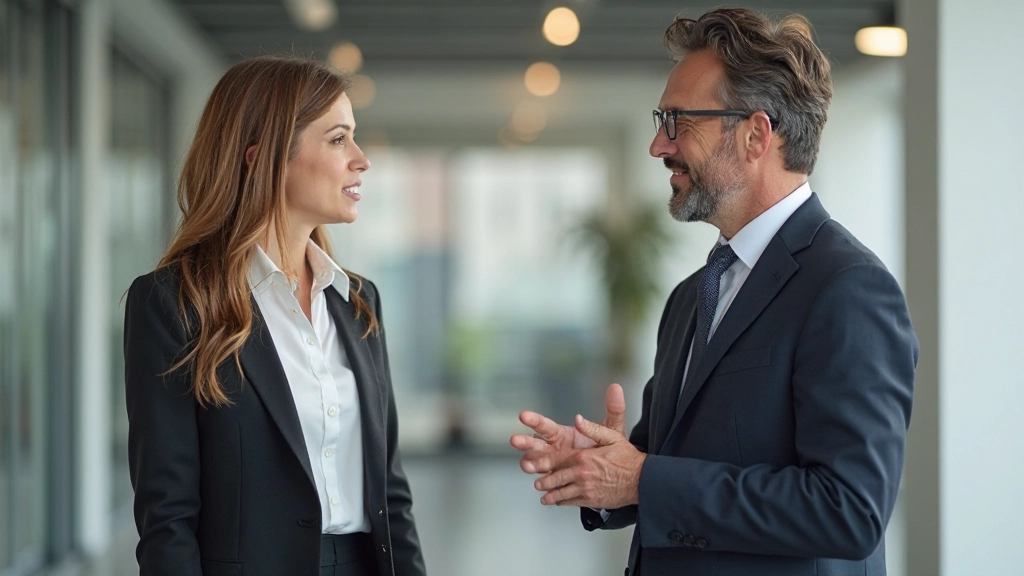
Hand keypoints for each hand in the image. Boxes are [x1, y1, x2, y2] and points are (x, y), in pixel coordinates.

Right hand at [510, 384, 626, 473]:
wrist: (613, 472)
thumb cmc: (608, 448)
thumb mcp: (612, 429)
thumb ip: (614, 409)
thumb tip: (615, 387)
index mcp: (562, 434)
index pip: (545, 426)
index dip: (534, 420)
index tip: (523, 415)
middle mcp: (553, 449)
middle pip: (534, 443)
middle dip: (524, 441)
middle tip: (515, 440)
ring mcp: (553, 465)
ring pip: (535, 462)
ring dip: (529, 463)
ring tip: (528, 465)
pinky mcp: (557, 479)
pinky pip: (546, 480)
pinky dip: (543, 481)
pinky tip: (541, 484)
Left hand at [533, 414, 645, 509]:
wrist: (642, 480)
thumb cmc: (628, 459)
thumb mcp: (612, 436)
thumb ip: (592, 428)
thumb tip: (578, 420)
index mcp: (584, 457)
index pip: (557, 460)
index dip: (543, 462)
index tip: (534, 464)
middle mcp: (582, 474)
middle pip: (555, 478)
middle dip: (544, 481)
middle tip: (538, 483)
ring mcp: (585, 489)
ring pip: (561, 493)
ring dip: (550, 495)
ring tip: (543, 496)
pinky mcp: (591, 500)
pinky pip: (571, 502)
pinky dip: (562, 502)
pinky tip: (557, 502)